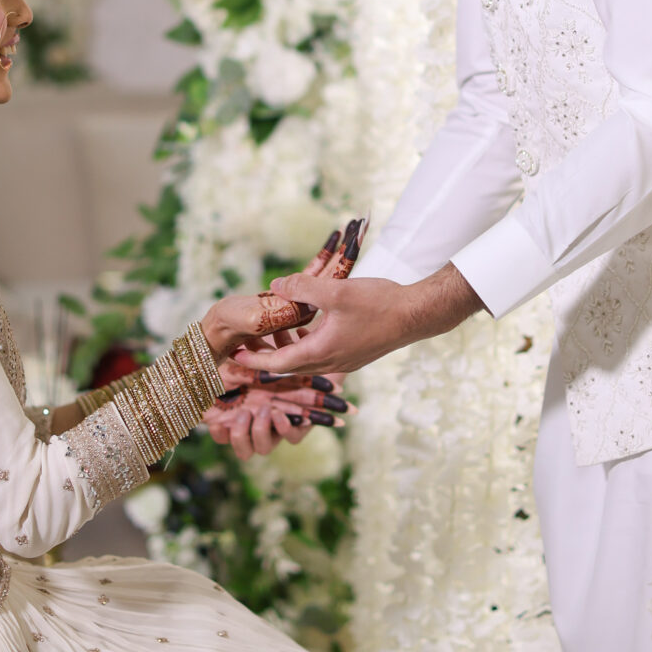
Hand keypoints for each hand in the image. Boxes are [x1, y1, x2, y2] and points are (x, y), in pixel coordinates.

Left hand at [198, 221, 362, 458]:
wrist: (417, 315)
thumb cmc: (379, 304)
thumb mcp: (336, 291)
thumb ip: (302, 288)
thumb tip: (276, 285)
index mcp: (321, 352)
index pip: (277, 363)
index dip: (253, 359)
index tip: (234, 355)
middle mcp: (331, 362)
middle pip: (288, 366)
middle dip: (265, 357)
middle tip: (245, 347)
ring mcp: (344, 360)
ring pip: (306, 360)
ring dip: (287, 349)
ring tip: (272, 333)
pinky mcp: (354, 353)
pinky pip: (321, 354)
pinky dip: (306, 345)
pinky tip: (305, 326)